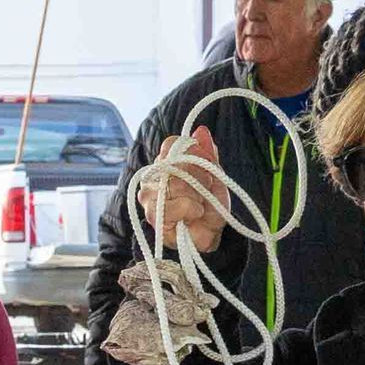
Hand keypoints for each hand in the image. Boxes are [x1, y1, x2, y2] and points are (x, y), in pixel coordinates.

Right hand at [137, 126, 226, 253]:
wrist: (212, 234)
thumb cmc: (210, 206)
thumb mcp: (216, 176)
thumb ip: (207, 154)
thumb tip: (201, 130)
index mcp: (167, 163)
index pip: (172, 144)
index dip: (194, 153)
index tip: (207, 166)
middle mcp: (154, 176)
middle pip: (177, 163)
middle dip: (200, 178)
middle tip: (205, 191)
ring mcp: (149, 196)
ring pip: (175, 184)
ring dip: (196, 196)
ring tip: (199, 205)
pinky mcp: (152, 216)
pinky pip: (172, 205)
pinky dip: (189, 210)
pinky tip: (193, 215)